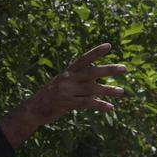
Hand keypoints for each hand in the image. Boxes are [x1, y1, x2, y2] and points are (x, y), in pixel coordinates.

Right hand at [1, 43, 127, 147]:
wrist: (32, 110)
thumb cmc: (50, 96)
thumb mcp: (61, 83)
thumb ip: (78, 79)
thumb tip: (98, 77)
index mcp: (67, 73)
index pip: (83, 59)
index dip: (95, 52)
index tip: (109, 46)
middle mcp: (67, 80)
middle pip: (91, 72)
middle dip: (108, 70)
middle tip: (124, 68)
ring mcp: (67, 91)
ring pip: (92, 89)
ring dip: (108, 90)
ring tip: (121, 92)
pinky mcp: (67, 104)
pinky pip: (87, 103)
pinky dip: (99, 105)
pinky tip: (109, 107)